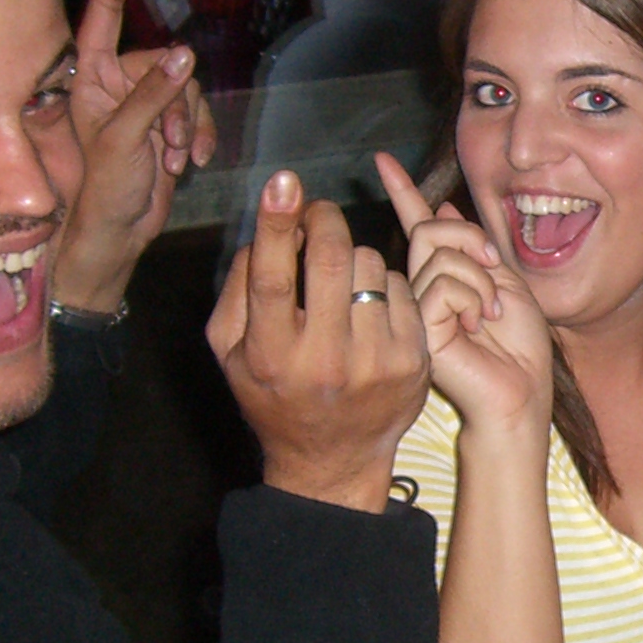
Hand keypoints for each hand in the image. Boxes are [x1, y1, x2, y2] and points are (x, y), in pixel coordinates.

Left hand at [50, 0, 220, 313]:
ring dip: (190, 126)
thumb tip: (185, 54)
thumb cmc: (101, 191)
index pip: (104, 12)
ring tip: (175, 159)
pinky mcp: (166, 127)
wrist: (116, 236)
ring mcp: (142, 105)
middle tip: (170, 143)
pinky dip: (199, 137)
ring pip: (186, 89)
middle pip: (166, 61)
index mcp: (91, 77)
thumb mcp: (124, 139)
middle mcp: (115, 84)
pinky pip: (197, 113)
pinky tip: (189, 163)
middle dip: (179, 100)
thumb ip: (154, 95)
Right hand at [209, 172, 428, 511]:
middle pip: (334, 259)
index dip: (278, 223)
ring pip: (372, 266)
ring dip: (354, 257)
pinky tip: (370, 308)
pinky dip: (383, 286)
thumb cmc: (273, 394)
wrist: (332, 461)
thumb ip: (238, 290)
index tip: (285, 181)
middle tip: (319, 213)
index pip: (273, 276)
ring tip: (342, 281)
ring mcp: (374, 361)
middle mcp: (324, 358)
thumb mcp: (230, 352)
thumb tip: (263, 232)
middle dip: (327, 220)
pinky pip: (400, 289)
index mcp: (270, 353)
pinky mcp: (412, 361)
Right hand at [377, 153, 554, 439]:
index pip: (417, 224)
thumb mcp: (504, 281)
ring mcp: (414, 308)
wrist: (520, 392)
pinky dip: (472, 298)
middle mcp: (420, 288)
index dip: (402, 190)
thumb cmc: (518, 346)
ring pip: (440, 254)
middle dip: (473, 241)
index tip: (383, 160)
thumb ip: (472, 248)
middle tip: (496, 274)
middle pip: (432, 229)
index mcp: (442, 275)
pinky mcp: (417, 326)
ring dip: (480, 279)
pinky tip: (477, 327)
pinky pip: (442, 284)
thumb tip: (440, 205)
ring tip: (489, 314)